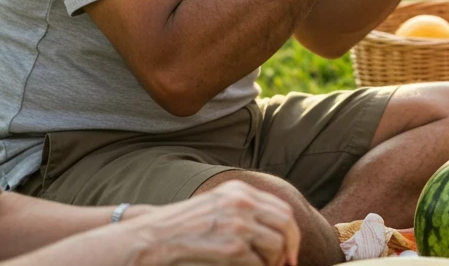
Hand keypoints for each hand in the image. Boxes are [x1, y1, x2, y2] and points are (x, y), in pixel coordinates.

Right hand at [134, 181, 299, 265]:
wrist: (156, 237)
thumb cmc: (186, 226)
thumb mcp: (218, 205)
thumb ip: (245, 210)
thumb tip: (278, 233)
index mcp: (240, 190)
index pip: (282, 209)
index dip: (291, 232)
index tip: (290, 251)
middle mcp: (242, 203)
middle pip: (286, 225)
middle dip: (290, 248)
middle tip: (288, 264)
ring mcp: (238, 225)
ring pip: (276, 246)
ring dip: (273, 262)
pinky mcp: (232, 248)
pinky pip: (259, 264)